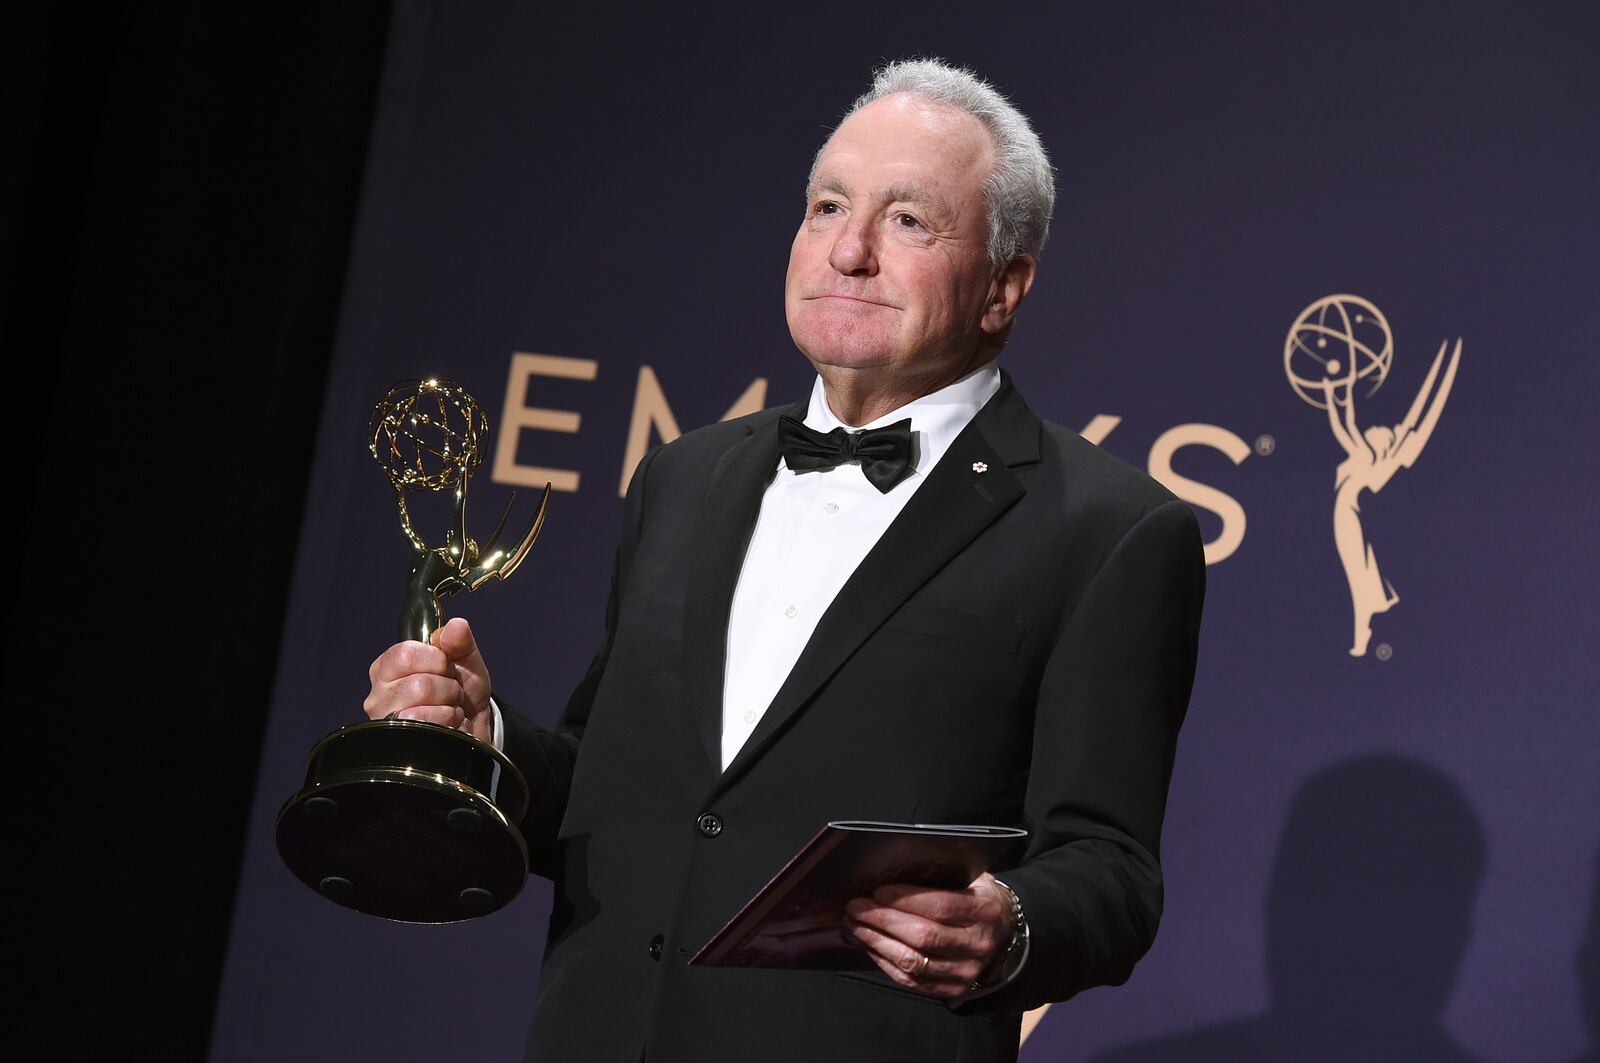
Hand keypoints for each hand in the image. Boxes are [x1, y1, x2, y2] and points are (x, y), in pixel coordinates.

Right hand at [363, 617, 494, 743]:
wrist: (473, 725)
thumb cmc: (462, 689)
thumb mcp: (465, 660)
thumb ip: (460, 641)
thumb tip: (456, 626)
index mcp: (387, 667)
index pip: (405, 654)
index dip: (436, 659)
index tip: (446, 666)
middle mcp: (378, 695)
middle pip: (419, 684)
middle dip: (448, 686)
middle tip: (451, 691)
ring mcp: (387, 722)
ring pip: (422, 707)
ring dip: (449, 705)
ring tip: (449, 707)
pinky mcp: (399, 743)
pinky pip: (427, 727)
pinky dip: (449, 722)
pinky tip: (448, 724)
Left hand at [843, 872, 1015, 998]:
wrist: (1004, 932)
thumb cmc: (978, 897)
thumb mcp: (971, 878)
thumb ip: (940, 876)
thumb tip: (892, 871)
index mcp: (984, 911)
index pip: (941, 906)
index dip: (906, 900)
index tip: (877, 891)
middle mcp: (978, 944)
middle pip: (923, 936)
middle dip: (882, 920)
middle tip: (856, 906)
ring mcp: (966, 971)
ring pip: (913, 962)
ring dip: (877, 943)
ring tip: (855, 925)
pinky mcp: (952, 989)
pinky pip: (911, 981)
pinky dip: (885, 962)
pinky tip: (869, 946)